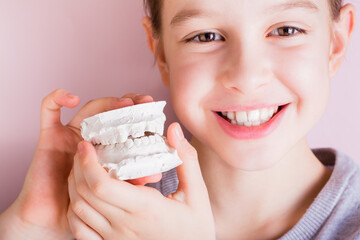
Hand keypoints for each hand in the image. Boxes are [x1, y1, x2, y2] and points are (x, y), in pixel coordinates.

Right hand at [0, 89, 159, 238]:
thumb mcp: (115, 191)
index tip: (153, 108)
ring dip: (106, 102)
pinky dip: (57, 98)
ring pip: (88, 109)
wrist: (56, 219)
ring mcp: (70, 134)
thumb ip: (132, 180)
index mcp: (107, 146)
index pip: (124, 121)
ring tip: (125, 103)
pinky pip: (48, 110)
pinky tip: (73, 99)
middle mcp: (90, 137)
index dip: (138, 112)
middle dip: (127, 103)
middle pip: (109, 111)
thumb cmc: (87, 204)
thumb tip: (157, 173)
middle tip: (144, 101)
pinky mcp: (49, 136)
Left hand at [67, 122, 215, 239]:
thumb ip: (186, 160)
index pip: (101, 185)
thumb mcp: (197, 195)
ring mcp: (114, 239)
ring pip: (79, 210)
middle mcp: (124, 225)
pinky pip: (79, 230)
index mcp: (145, 208)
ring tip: (82, 169)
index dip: (87, 162)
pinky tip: (83, 197)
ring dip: (74, 186)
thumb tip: (174, 129)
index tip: (86, 145)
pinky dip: (75, 210)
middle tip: (83, 151)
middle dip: (77, 167)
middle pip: (84, 193)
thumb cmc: (194, 230)